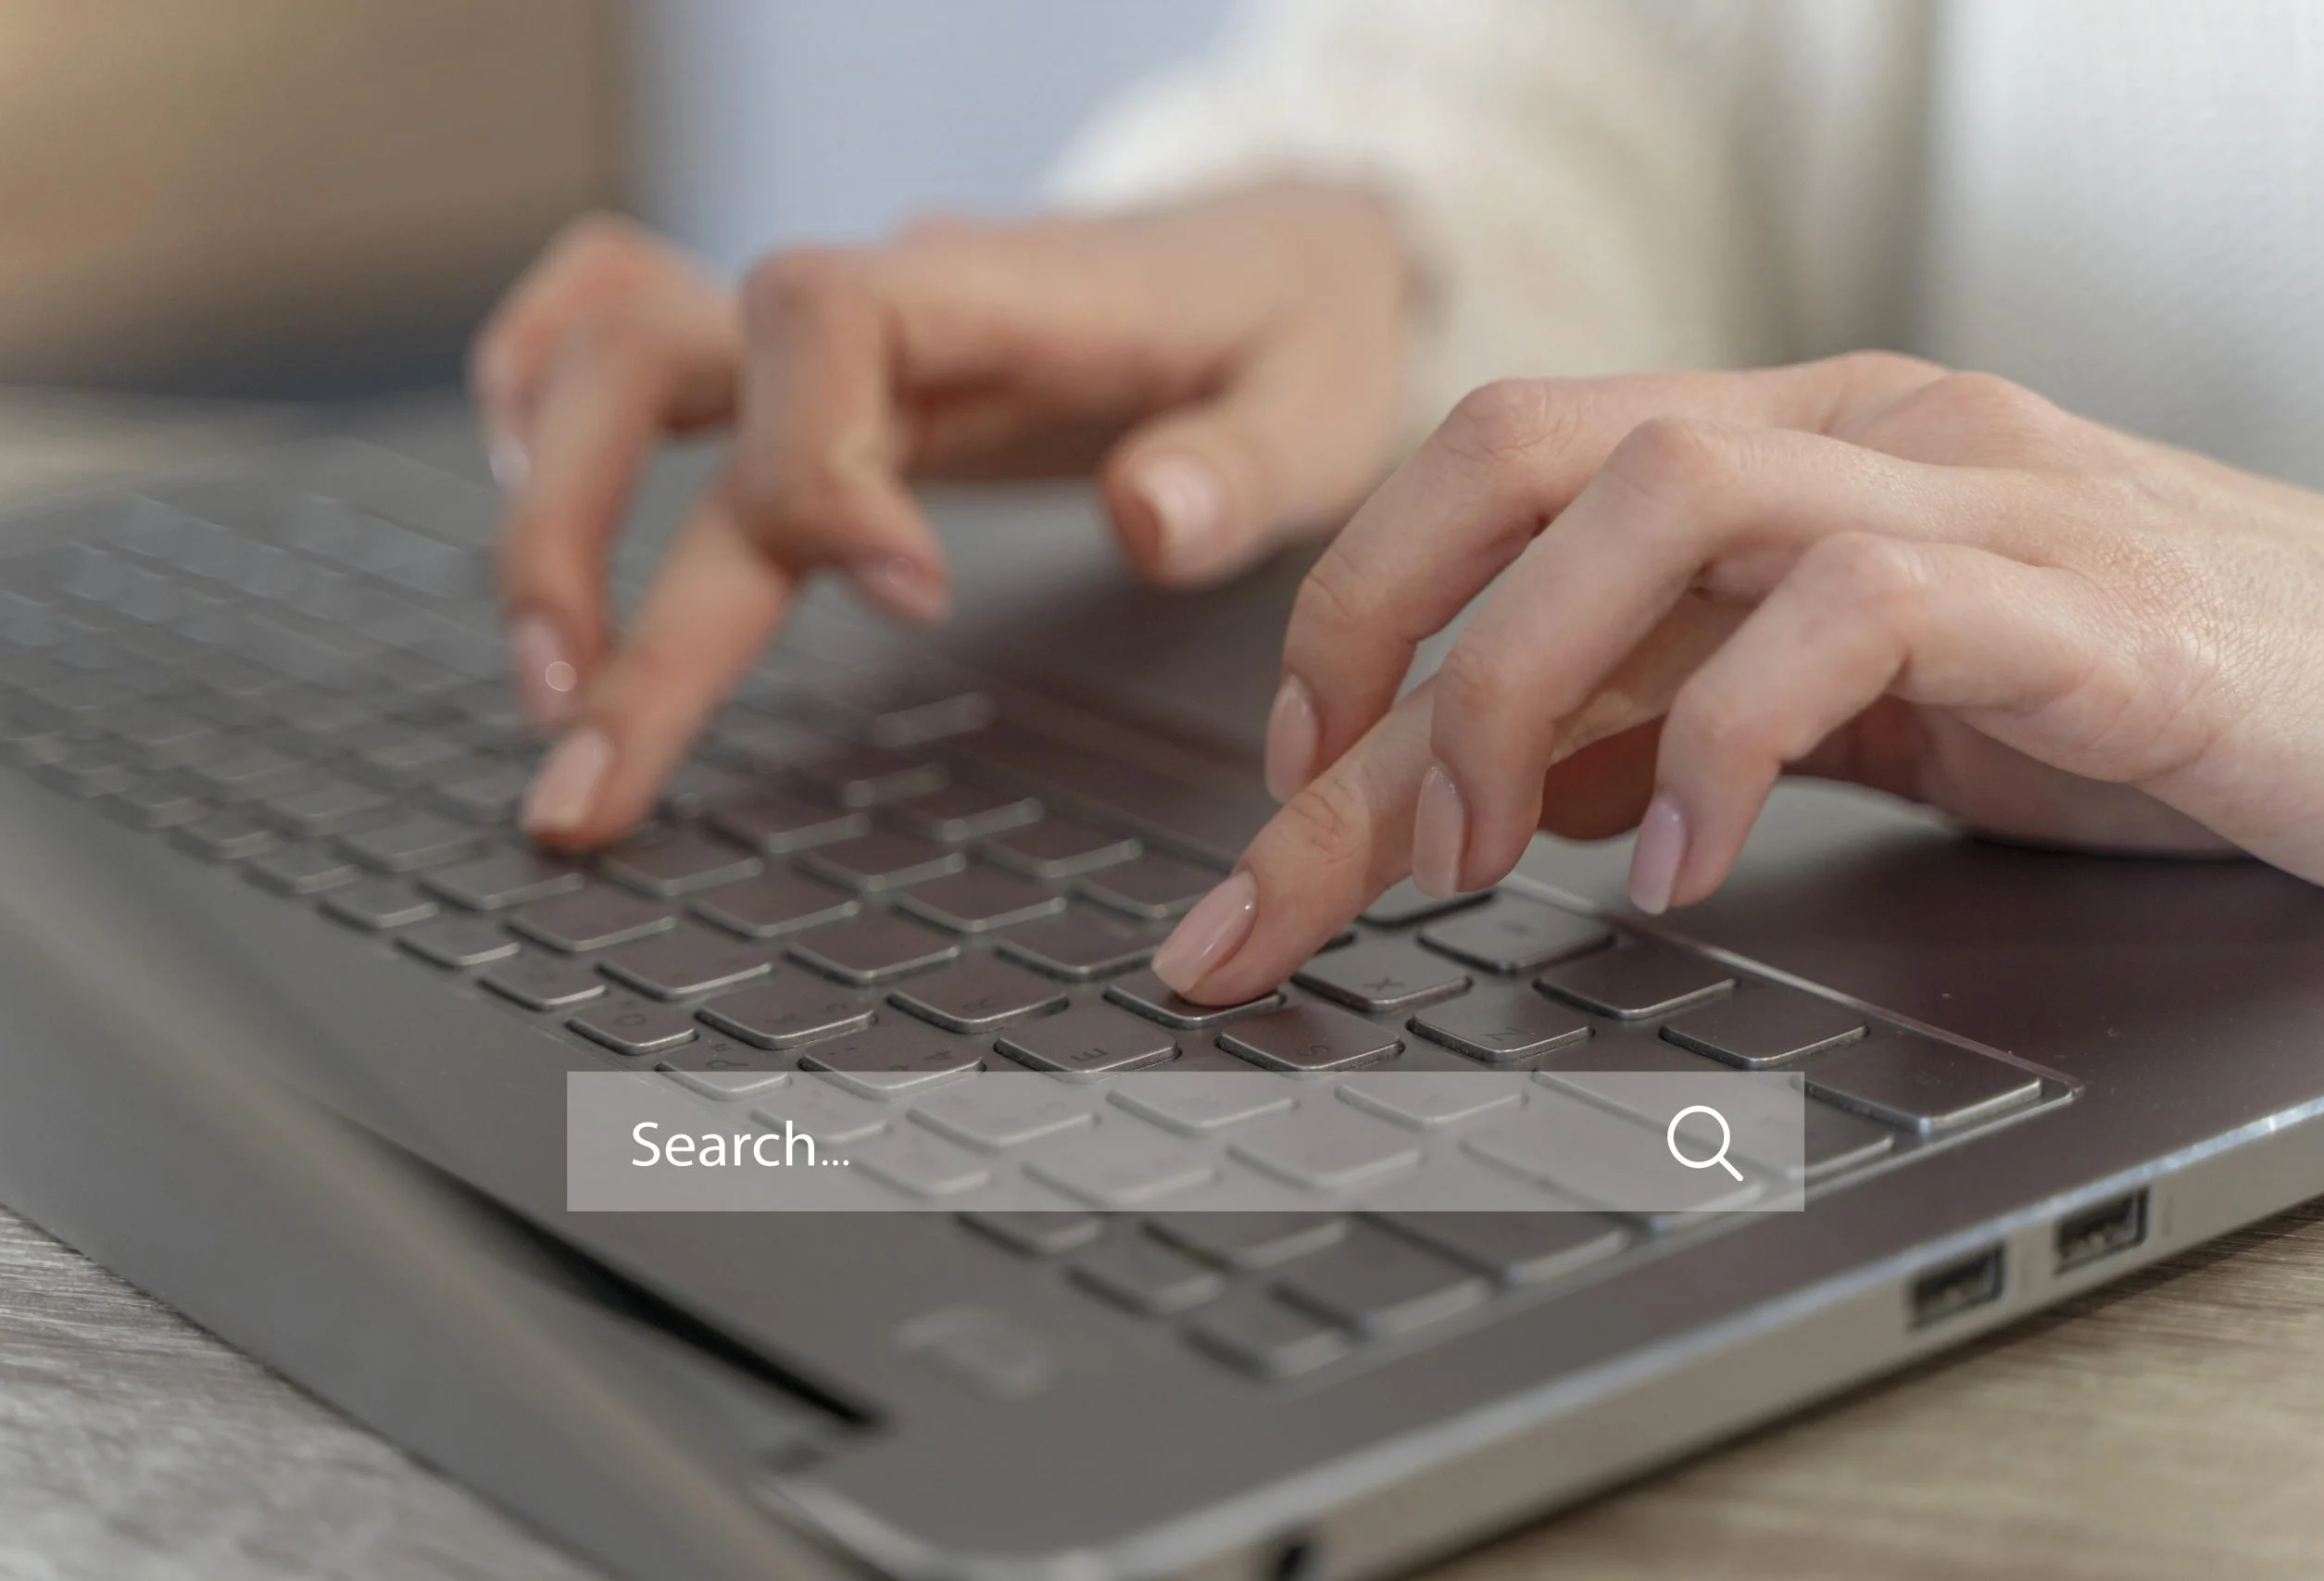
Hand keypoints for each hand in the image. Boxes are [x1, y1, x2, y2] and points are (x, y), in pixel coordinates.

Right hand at [469, 186, 1416, 844]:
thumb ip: (1242, 466)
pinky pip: (632, 331)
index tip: (907, 598)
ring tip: (546, 693)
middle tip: (585, 747)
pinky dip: (544, 395)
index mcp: (1000, 298)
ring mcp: (833, 341)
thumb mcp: (1325, 398)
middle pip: (657, 363)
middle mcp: (884, 308)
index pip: (829, 325)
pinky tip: (522, 506)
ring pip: (614, 367)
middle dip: (592, 555)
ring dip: (546, 520)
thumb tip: (1145, 517)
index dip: (826, 467)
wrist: (1284, 250)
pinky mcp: (817, 382)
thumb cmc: (1298, 329)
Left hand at [1150, 352, 2323, 1001]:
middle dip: (1371, 618)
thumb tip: (1480, 781)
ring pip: (1661, 499)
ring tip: (1469, 857)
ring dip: (1514, 683)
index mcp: (1783, 448)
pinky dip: (1722, 745)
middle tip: (1308, 801)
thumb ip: (1669, 715)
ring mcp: (1973, 495)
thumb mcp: (1848, 713)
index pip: (1500, 480)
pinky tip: (1671, 871)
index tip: (1279, 772)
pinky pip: (1855, 614)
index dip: (1350, 611)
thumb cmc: (2130, 700)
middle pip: (1530, 442)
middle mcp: (1854, 434)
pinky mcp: (2083, 600)